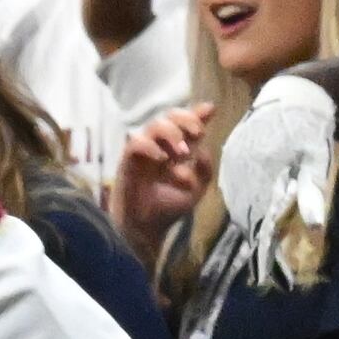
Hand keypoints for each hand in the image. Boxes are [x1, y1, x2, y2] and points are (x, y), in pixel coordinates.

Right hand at [110, 105, 211, 246]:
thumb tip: (203, 150)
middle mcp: (161, 147)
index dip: (197, 113)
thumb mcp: (198, 188)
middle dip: (186, 120)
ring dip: (172, 133)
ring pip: (154, 125)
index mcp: (178, 150)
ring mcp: (143, 152)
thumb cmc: (169, 207)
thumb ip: (205, 168)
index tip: (210, 110)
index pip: (186, 124)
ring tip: (182, 152)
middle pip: (170, 117)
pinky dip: (151, 146)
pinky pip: (136, 143)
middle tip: (198, 133)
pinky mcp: (127, 161)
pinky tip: (162, 159)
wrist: (148, 227)